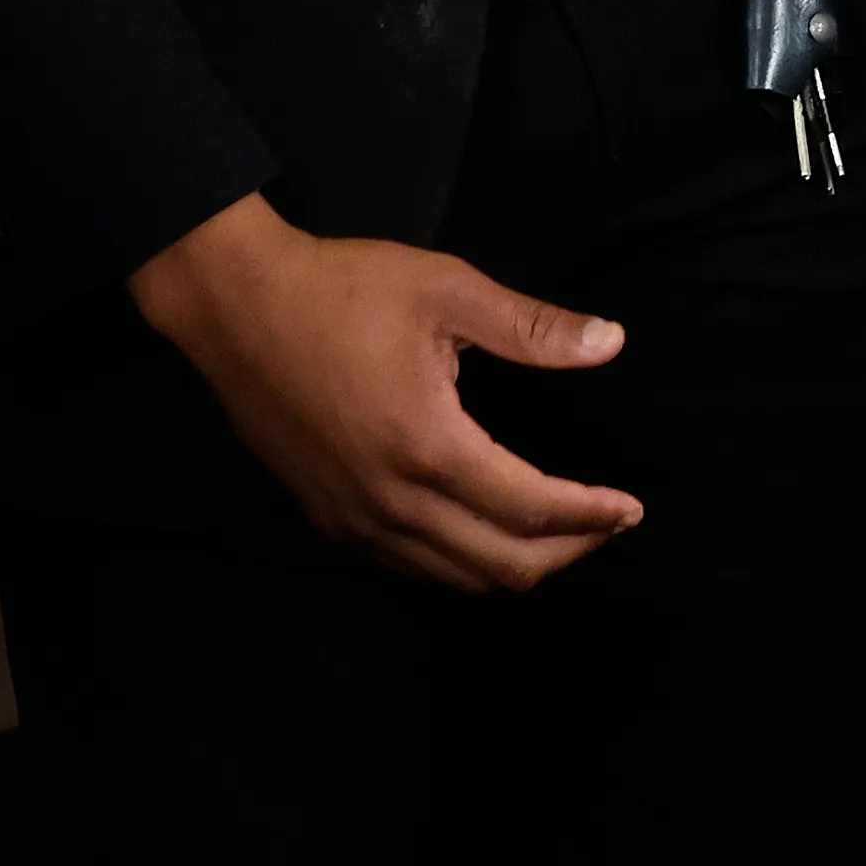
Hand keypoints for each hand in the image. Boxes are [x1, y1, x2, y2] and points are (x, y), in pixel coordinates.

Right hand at [124, 193, 641, 591]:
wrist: (233, 305)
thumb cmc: (341, 289)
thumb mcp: (447, 291)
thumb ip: (533, 328)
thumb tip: (612, 342)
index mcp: (427, 446)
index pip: (530, 509)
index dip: (591, 515)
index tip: (632, 509)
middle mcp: (388, 500)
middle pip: (499, 564)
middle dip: (567, 552)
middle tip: (608, 524)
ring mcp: (351, 517)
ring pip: (452, 576)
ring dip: (515, 564)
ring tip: (560, 532)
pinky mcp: (325, 516)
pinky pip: (407, 565)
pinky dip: (460, 562)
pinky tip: (485, 530)